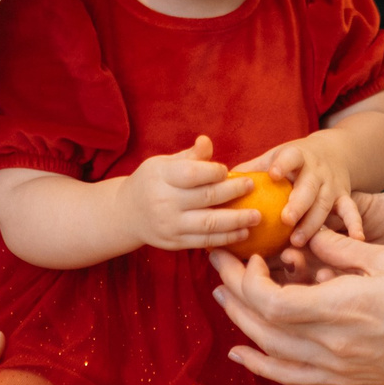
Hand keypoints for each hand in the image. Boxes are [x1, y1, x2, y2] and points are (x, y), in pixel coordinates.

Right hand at [119, 136, 258, 251]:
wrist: (126, 214)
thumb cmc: (151, 182)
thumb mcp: (164, 163)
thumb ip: (189, 156)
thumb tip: (207, 141)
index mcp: (161, 177)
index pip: (194, 173)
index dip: (216, 172)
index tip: (229, 170)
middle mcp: (164, 202)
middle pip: (206, 198)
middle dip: (234, 192)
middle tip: (253, 187)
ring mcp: (170, 225)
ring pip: (210, 224)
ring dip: (237, 221)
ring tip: (257, 216)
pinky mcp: (174, 243)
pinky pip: (205, 241)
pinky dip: (226, 238)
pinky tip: (243, 233)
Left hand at [208, 229, 383, 384]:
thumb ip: (342, 249)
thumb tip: (308, 238)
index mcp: (343, 308)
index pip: (272, 301)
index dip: (247, 280)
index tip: (248, 256)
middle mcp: (333, 343)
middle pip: (262, 324)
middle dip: (233, 293)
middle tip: (220, 265)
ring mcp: (337, 366)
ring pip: (270, 351)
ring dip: (240, 323)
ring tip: (224, 297)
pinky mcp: (344, 379)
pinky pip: (290, 377)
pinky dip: (261, 366)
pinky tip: (242, 354)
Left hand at [234, 131, 367, 255]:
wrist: (334, 151)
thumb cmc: (293, 159)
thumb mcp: (275, 155)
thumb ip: (252, 169)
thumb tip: (218, 183)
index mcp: (298, 156)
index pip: (291, 156)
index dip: (283, 163)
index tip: (273, 173)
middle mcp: (317, 170)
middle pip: (309, 187)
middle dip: (299, 203)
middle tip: (286, 220)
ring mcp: (332, 185)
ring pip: (325, 205)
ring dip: (313, 223)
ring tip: (297, 241)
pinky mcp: (344, 197)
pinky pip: (350, 212)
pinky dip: (355, 225)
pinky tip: (356, 239)